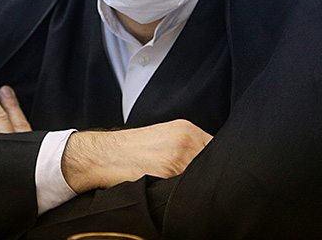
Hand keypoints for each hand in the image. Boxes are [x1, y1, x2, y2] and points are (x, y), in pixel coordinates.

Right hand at [61, 119, 211, 193]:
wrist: (104, 154)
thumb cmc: (131, 149)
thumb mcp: (163, 136)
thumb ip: (187, 145)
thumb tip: (206, 161)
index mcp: (186, 129)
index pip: (216, 147)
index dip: (216, 162)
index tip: (212, 172)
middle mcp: (185, 140)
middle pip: (212, 162)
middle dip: (207, 174)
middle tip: (199, 184)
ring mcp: (178, 157)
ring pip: (201, 176)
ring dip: (195, 185)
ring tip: (181, 188)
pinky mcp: (167, 173)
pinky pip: (186, 188)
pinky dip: (182, 192)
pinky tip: (172, 192)